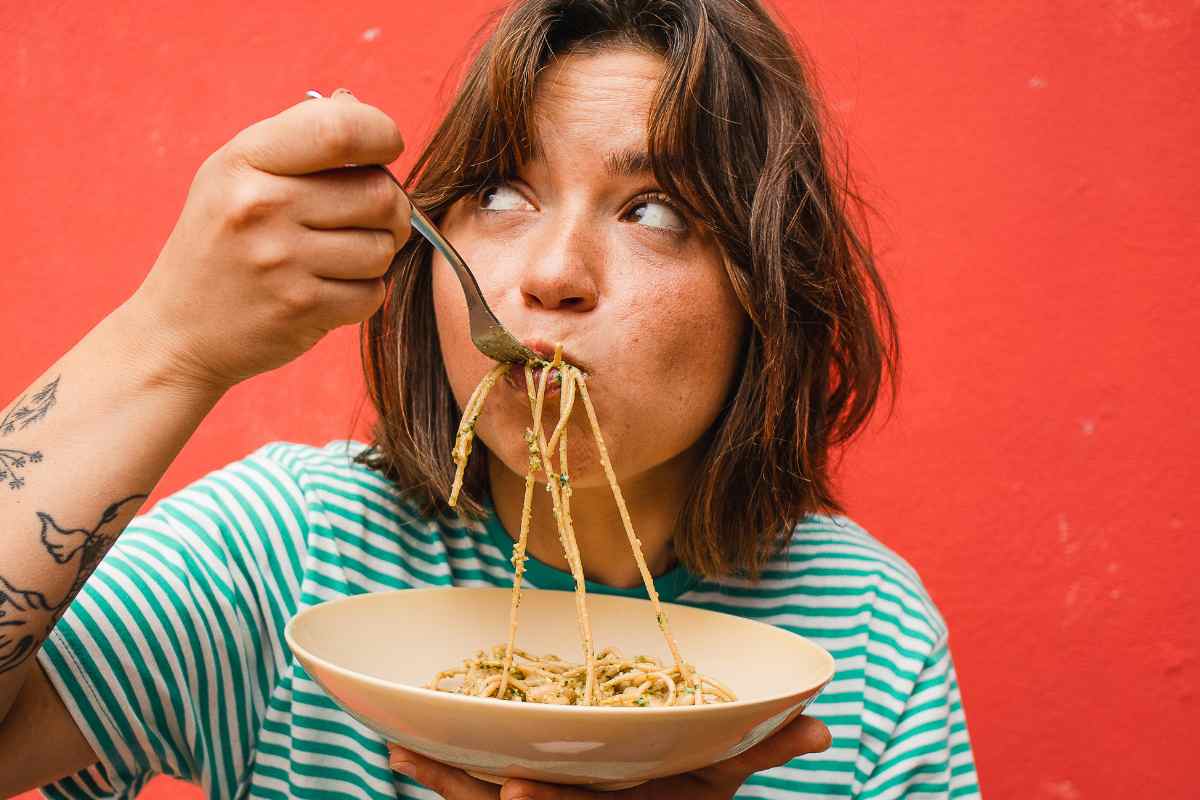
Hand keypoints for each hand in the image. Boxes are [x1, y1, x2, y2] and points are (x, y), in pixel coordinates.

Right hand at [129, 88, 410, 392]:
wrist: (177, 331)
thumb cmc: (222, 241)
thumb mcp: (235, 174)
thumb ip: (297, 139)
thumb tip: (358, 108)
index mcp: (245, 159)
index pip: (339, 130)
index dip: (381, 135)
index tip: (385, 150)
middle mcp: (261, 206)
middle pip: (379, 194)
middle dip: (392, 207)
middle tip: (374, 217)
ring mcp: (281, 261)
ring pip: (382, 247)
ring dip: (378, 253)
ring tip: (345, 255)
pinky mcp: (300, 308)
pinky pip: (372, 293)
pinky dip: (364, 293)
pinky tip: (331, 288)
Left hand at [387, 714, 831, 798]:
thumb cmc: (688, 788)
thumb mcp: (728, 772)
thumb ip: (768, 746)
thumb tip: (821, 724)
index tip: (510, 792)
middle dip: (465, 792)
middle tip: (410, 764)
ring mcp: (550, 799)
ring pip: (482, 796)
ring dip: (438, 778)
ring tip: (392, 750)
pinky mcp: (520, 782)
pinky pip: (472, 784)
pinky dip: (439, 769)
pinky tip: (398, 743)